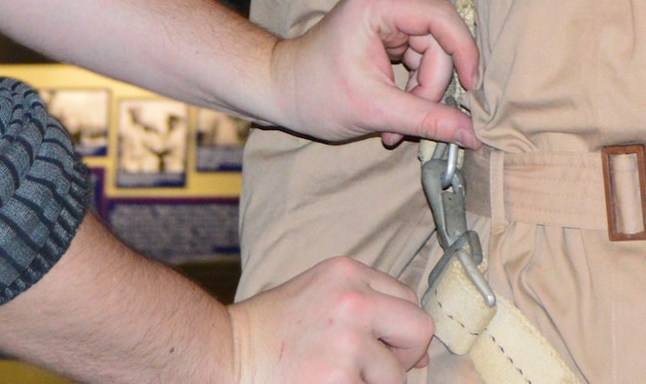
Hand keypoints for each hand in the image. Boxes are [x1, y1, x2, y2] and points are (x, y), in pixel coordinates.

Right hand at [229, 256, 434, 383]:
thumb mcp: (319, 296)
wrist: (224, 354)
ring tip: (336, 376)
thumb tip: (421, 355)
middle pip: (420, 329)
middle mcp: (353, 300)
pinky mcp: (340, 379)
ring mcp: (348, 341)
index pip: (408, 300)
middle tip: (373, 368)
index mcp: (347, 273)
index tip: (383, 347)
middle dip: (405, 355)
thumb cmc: (269, 330)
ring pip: (397, 376)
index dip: (399, 331)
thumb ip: (367, 309)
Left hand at [268, 0, 480, 147]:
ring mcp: (386, 18)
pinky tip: (391, 118)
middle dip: (428, 89)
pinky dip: (410, 93)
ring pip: (431, 57)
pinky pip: (418, 62)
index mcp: (379, 4)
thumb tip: (473, 136)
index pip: (441, 17)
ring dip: (419, 96)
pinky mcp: (385, 36)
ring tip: (392, 128)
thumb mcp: (375, 111)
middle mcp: (385, 2)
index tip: (471, 88)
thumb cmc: (314, 95)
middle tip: (409, 126)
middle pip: (437, 44)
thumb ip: (427, 120)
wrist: (277, 93)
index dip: (463, 51)